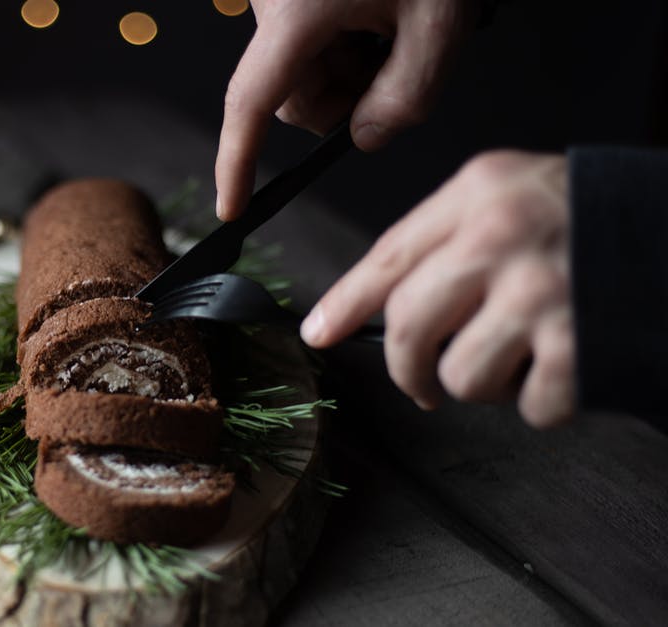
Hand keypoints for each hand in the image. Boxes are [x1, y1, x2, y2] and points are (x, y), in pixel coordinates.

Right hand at [216, 0, 478, 220]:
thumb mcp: (440, 22)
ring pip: (301, 74)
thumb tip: (368, 136)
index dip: (237, 161)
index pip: (252, 104)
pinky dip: (345, 47)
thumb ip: (408, 96)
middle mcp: (273, 4)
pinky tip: (379, 16)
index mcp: (297, 12)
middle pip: (290, 96)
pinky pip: (307, 43)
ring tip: (394, 31)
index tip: (234, 207)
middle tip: (396, 70)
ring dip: (349, 74)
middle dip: (341, 103)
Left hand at [299, 150, 575, 427]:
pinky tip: (568, 365)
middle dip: (408, 368)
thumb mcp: (516, 194)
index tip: (317, 334)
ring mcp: (542, 293)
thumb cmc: (594, 219)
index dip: (345, 302)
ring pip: (461, 376)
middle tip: (423, 382)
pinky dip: (544, 400)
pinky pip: (527, 407)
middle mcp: (503, 237)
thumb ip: (444, 239)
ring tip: (525, 354)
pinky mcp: (580, 347)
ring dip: (487, 383)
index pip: (390, 255)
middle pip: (409, 326)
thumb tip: (354, 311)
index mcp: (481, 192)